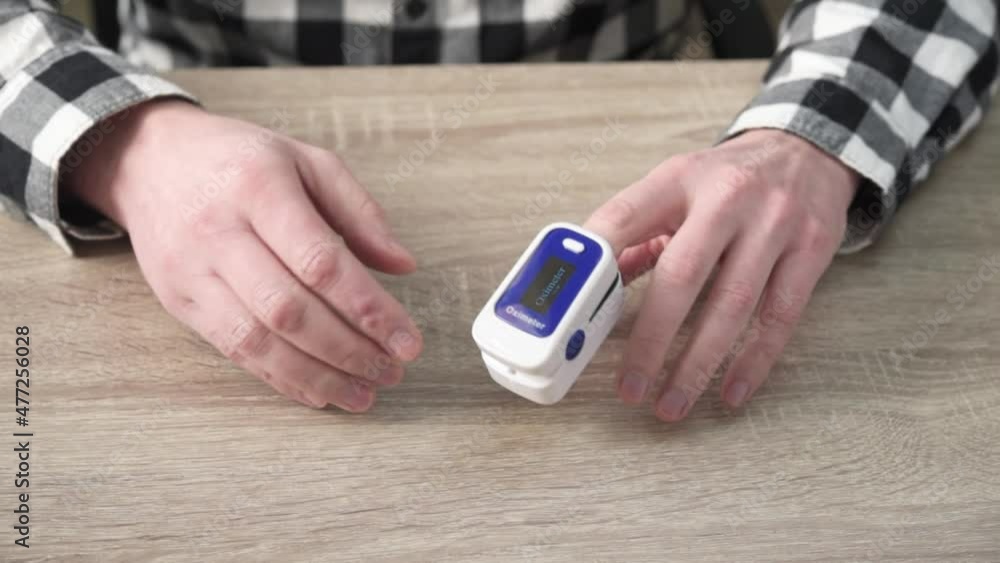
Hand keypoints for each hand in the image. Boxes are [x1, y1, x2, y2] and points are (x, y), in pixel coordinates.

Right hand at [66, 100, 422, 410]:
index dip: (368, 308)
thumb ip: (360, 211)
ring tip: (363, 394)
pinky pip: (233, 351)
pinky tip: (320, 392)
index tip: (407, 341)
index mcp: (259, 188)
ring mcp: (192, 271)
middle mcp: (219, 231)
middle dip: (348, 350)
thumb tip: (404, 265)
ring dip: (318, 376)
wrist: (149, 161)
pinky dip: (281, 378)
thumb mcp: (307, 162)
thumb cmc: (241, 161)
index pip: (320, 261)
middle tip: (392, 371)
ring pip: (258, 340)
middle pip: (289, 309)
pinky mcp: (179, 302)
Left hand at [584, 129, 857, 420]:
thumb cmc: (727, 179)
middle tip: (630, 385)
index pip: (625, 216)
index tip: (574, 308)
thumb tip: (595, 287)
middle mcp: (727, 197)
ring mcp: (775, 223)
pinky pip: (780, 316)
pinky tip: (730, 392)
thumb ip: (636, 233)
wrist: (807, 150)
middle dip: (652, 338)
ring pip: (733, 304)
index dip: (597, 259)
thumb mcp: (676, 187)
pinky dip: (753, 360)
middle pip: (682, 274)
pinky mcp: (812, 249)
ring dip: (698, 363)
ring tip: (670, 403)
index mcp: (679, 178)